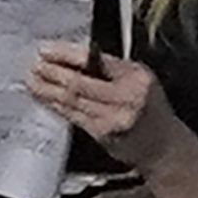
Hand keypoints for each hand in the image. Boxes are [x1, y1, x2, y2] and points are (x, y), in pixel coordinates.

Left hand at [27, 45, 189, 165]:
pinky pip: (73, 116)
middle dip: (53, 73)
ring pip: (73, 100)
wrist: (164, 146)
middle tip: (34, 65)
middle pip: (80, 82)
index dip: (67, 55)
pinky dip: (57, 106)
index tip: (47, 50)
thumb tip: (75, 58)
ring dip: (49, 90)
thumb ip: (112, 69)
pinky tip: (46, 98)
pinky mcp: (103, 134)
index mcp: (136, 76)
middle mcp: (126, 97)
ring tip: (32, 81)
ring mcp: (113, 118)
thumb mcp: (142, 79)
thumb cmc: (150, 109)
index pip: (96, 61)